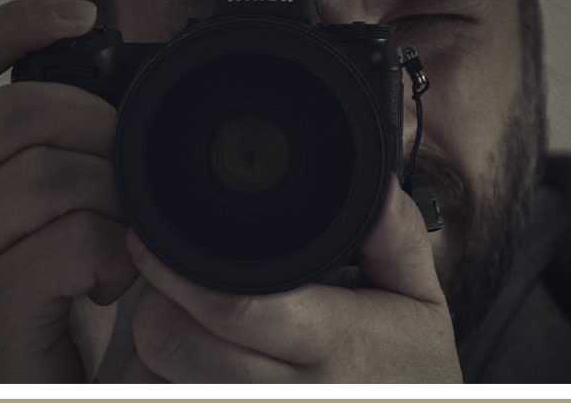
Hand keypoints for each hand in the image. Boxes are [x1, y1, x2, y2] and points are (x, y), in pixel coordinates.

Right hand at [0, 0, 137, 382]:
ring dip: (112, 202)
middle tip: (125, 178)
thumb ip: (59, 156)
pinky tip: (108, 279)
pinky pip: (70, 239)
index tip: (80, 12)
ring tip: (118, 239)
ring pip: (53, 173)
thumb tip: (118, 110)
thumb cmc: (40, 294)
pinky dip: (110, 256)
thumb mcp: (42, 212)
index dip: (17, 23)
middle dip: (101, 131)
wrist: (12, 387)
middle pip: (24, 110)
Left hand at [124, 175, 462, 382]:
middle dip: (161, 298)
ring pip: (155, 378)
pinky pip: (159, 401)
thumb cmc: (410, 376)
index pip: (234, 305)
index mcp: (333, 344)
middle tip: (180, 276)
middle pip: (173, 339)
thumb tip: (377, 183)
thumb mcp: (418, 302)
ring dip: (157, 340)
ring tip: (190, 318)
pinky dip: (160, 379)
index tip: (151, 241)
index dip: (177, 269)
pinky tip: (193, 361)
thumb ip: (397, 238)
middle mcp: (286, 396)